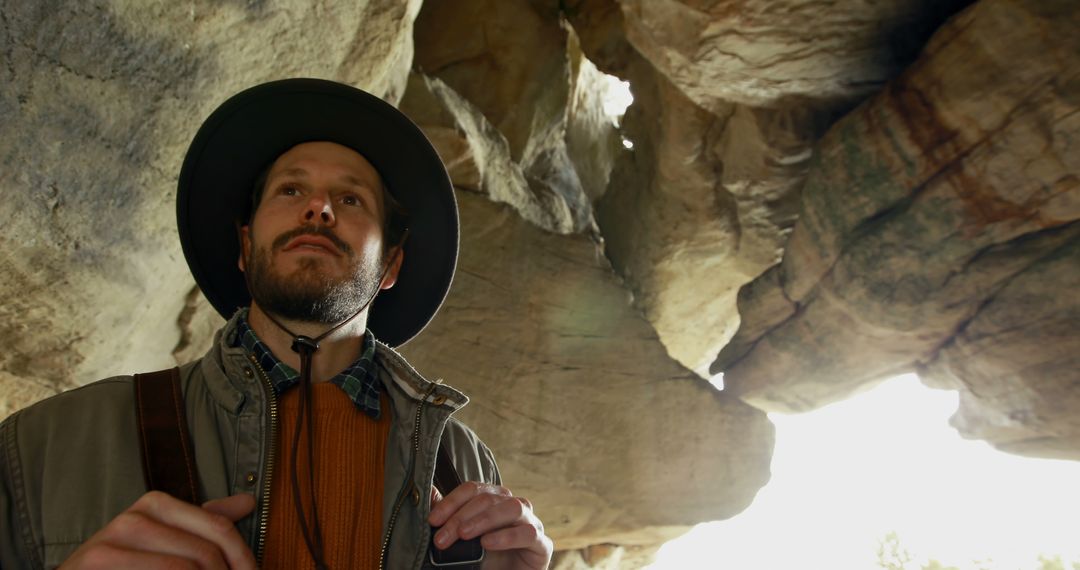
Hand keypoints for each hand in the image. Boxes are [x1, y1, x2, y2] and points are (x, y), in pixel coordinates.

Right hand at [60, 491, 255, 568]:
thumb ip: (203, 522)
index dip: (243, 558)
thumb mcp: (164, 537)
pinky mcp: (96, 566)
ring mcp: (110, 547)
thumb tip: (247, 501)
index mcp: (155, 504)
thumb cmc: (125, 564)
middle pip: (204, 554)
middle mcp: (132, 520)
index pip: (219, 529)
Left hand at [428, 482, 551, 569]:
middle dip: (462, 516)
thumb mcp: (461, 540)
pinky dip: (507, 536)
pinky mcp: (542, 546)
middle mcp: (514, 507)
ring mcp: (531, 524)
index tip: (432, 520)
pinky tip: (488, 543)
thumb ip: (448, 517)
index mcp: (495, 501)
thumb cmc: (484, 562)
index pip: (473, 489)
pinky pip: (529, 533)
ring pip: (512, 507)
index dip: (452, 501)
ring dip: (484, 519)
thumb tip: (428, 491)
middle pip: (489, 498)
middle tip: (442, 538)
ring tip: (465, 535)